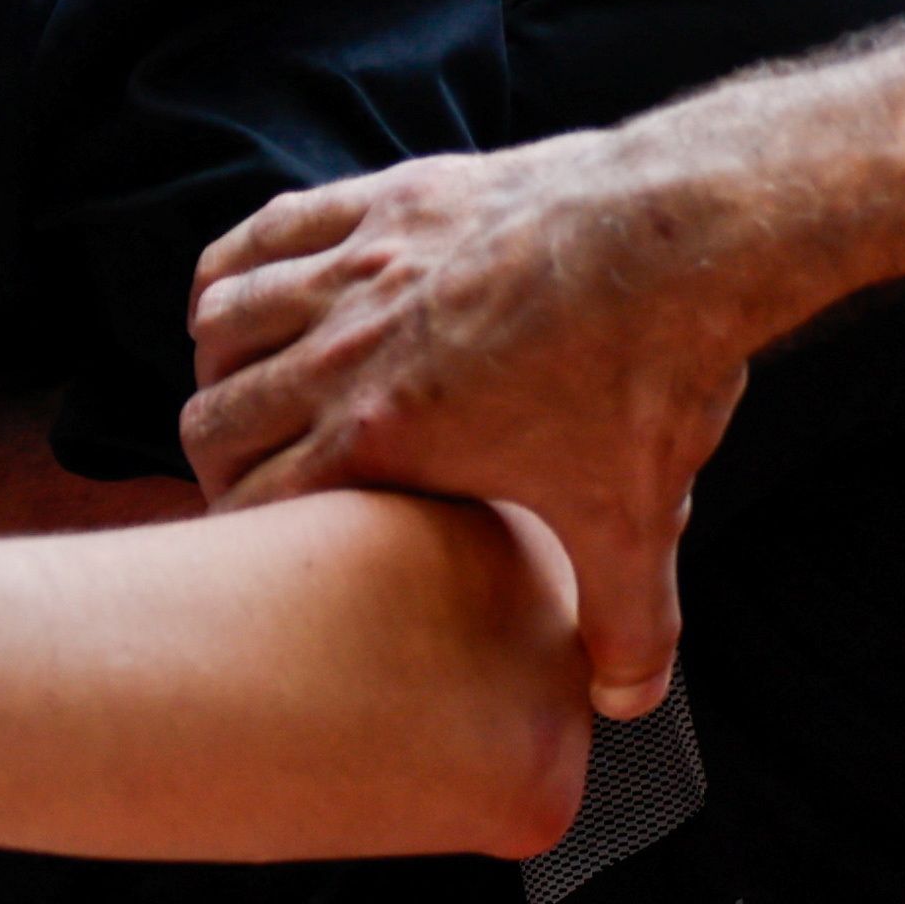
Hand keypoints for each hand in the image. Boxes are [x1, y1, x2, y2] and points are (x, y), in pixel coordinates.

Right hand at [182, 141, 745, 714]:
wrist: (688, 238)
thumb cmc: (652, 374)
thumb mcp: (638, 519)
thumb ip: (626, 623)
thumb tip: (626, 703)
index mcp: (385, 438)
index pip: (250, 502)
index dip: (242, 534)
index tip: (265, 548)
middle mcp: (348, 350)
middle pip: (216, 416)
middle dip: (222, 457)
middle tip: (255, 475)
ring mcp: (361, 268)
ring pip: (223, 320)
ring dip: (223, 362)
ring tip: (250, 387)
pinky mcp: (387, 200)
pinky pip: (265, 230)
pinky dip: (239, 268)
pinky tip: (250, 291)